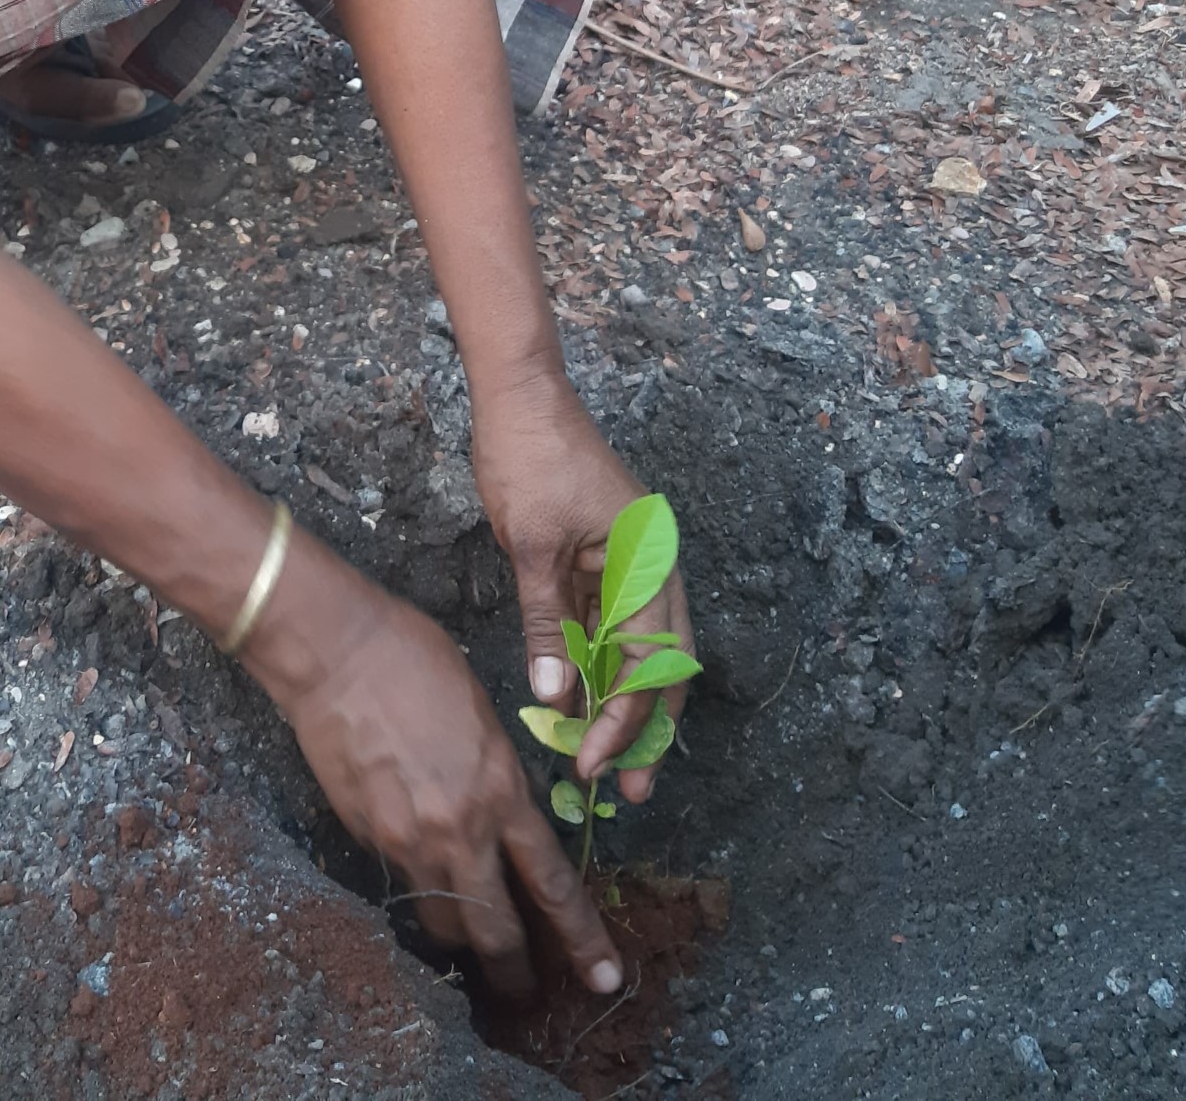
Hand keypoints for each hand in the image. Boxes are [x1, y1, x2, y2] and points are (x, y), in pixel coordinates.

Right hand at [246, 549, 623, 997]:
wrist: (336, 652)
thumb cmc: (414, 659)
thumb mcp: (481, 714)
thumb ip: (496, 775)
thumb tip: (496, 814)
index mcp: (501, 790)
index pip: (552, 883)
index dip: (582, 937)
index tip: (605, 974)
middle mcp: (459, 830)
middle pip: (496, 930)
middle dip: (515, 972)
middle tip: (526, 994)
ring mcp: (407, 840)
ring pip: (443, 920)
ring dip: (461, 937)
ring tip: (470, 942)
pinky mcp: (365, 838)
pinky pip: (401, 880)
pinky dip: (417, 886)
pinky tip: (417, 868)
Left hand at [470, 370, 696, 803]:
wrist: (521, 395)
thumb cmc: (530, 458)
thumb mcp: (531, 545)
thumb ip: (546, 623)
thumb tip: (554, 696)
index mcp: (646, 561)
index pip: (650, 663)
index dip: (626, 720)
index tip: (595, 762)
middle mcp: (652, 565)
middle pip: (665, 664)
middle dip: (649, 729)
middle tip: (632, 789)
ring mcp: (631, 561)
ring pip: (642, 649)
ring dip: (627, 703)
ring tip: (608, 760)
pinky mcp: (605, 557)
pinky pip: (614, 625)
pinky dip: (604, 667)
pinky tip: (583, 704)